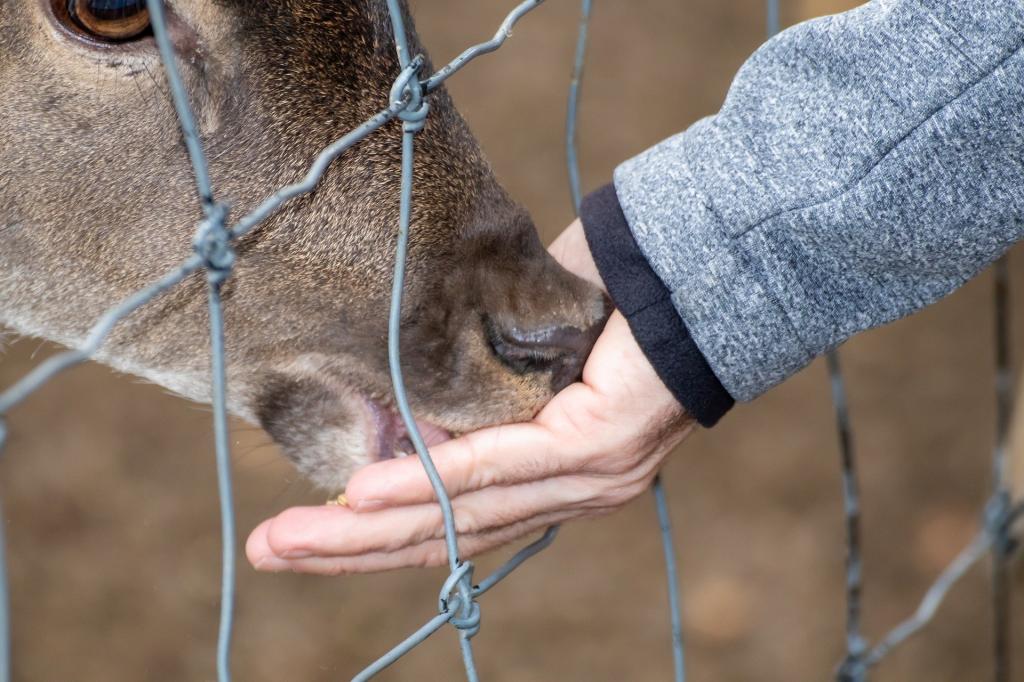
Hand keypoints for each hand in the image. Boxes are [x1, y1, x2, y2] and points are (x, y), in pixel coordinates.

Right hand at [246, 219, 693, 574]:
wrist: (697, 261)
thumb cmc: (612, 299)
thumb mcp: (523, 349)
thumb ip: (474, 389)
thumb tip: (407, 405)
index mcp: (555, 474)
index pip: (456, 520)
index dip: (378, 535)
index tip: (306, 535)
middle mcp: (571, 492)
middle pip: (446, 535)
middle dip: (351, 547)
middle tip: (270, 551)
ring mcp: (588, 479)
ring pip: (459, 515)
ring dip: (365, 529)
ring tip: (290, 539)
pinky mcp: (597, 448)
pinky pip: (495, 468)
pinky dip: (425, 481)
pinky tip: (363, 493)